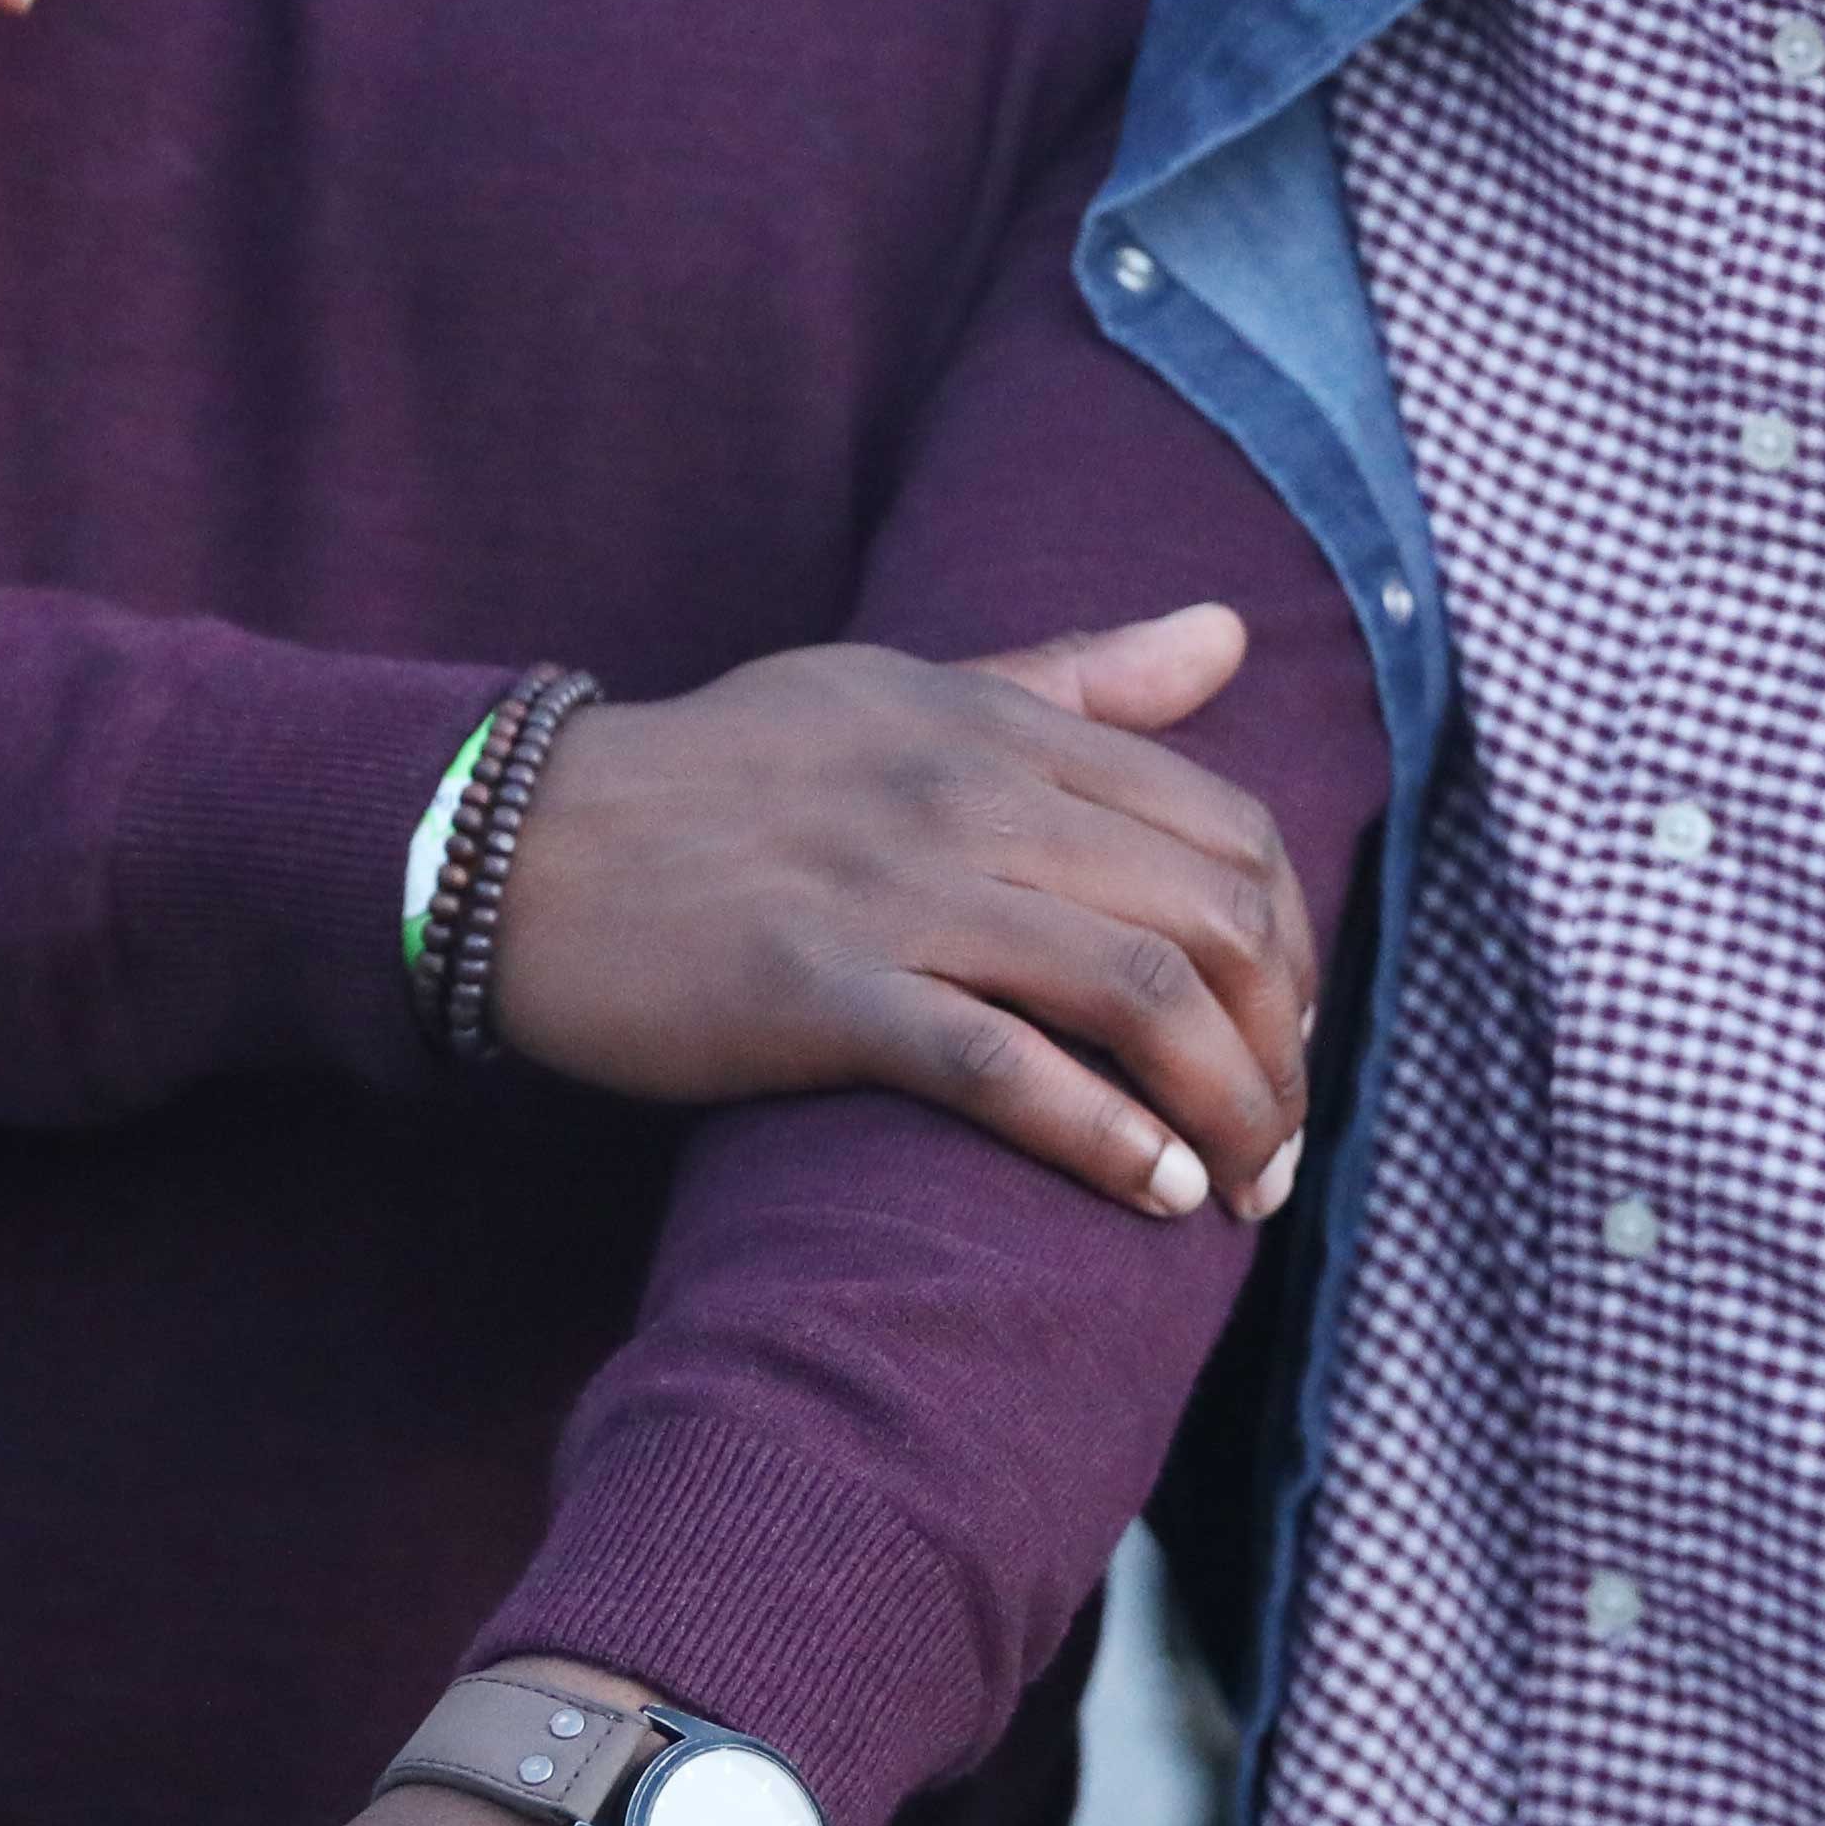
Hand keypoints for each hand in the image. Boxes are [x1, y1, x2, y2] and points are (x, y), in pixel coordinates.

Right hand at [501, 604, 1313, 1223]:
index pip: (1229, 827)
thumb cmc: (731, 774)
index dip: (1296, 945)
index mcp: (1003, 726)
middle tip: (1283, 1147)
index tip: (1287, 1034)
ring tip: (1242, 1190)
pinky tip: (1153, 1193)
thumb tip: (1234, 632)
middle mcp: (972, 795)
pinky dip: (1102, 1137)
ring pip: (1139, 990)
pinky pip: (1000, 1064)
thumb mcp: (908, 690)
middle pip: (1212, 915)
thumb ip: (1076, 675)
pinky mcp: (817, 990)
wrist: (529, 843)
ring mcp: (896, 890)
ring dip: (1226, 1107)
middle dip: (1282, 1048)